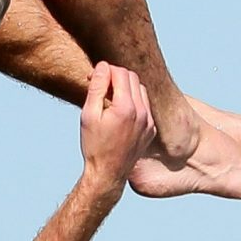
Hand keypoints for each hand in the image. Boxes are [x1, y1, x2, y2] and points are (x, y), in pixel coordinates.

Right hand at [78, 63, 156, 189]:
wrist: (108, 174)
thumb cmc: (94, 146)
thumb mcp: (88, 115)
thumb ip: (96, 87)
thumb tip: (102, 66)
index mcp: (126, 108)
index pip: (120, 73)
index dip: (105, 70)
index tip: (93, 78)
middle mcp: (142, 112)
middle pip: (132, 77)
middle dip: (116, 76)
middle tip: (100, 86)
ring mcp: (149, 121)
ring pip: (140, 89)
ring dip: (126, 88)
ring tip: (109, 99)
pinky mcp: (151, 129)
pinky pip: (145, 106)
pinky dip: (134, 102)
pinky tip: (120, 112)